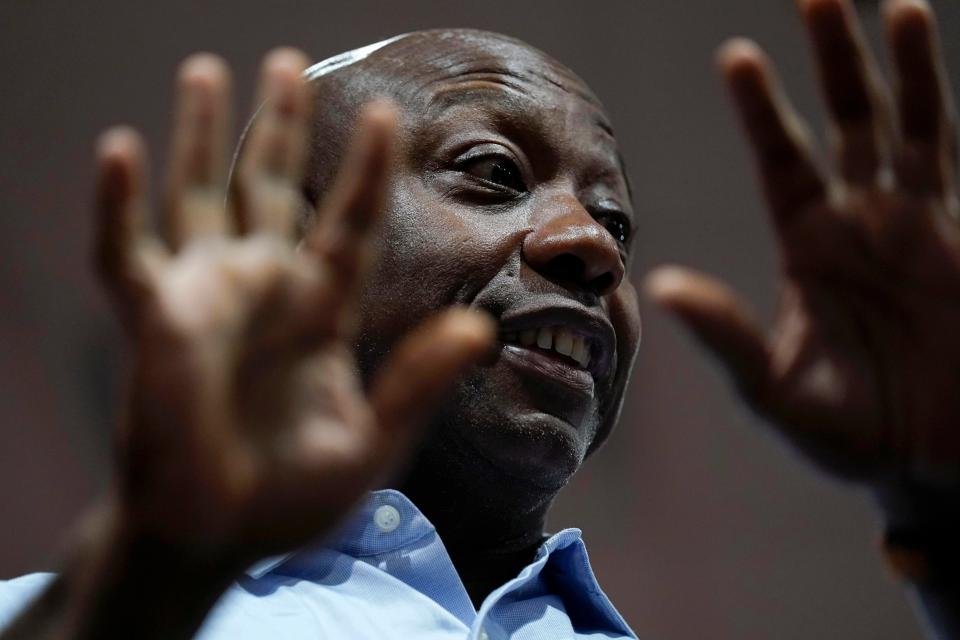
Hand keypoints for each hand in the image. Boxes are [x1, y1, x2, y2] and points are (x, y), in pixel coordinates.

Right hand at [93, 49, 491, 566]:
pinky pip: (127, 253)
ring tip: (209, 69)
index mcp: (322, 310)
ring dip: (202, 135)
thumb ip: (419, 385)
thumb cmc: (291, 495)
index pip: (351, 223)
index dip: (368, 170)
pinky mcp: (155, 320)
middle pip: (274, 187)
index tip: (389, 114)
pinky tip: (121, 149)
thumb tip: (481, 332)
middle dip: (281, 125)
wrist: (217, 536)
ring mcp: (208, 296)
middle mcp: (266, 288)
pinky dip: (119, 206)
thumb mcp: (371, 444)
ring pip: (202, 196)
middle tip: (288, 62)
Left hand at [647, 0, 958, 491]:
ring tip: (885, 4)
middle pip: (842, 121)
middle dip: (830, 59)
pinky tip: (931, 56)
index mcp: (807, 247)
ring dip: (896, 65)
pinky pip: (951, 155)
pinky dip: (939, 104)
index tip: (738, 55)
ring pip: (904, 124)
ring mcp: (916, 222)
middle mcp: (858, 221)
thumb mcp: (774, 389)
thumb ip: (725, 336)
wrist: (931, 461)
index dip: (762, 108)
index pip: (781, 159)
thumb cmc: (850, 431)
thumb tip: (658, 288)